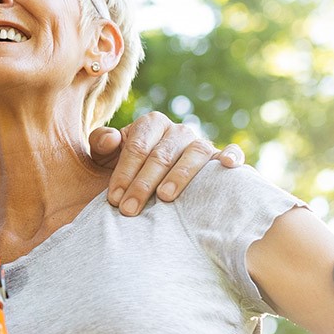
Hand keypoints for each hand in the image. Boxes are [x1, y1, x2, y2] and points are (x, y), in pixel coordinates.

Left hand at [90, 111, 244, 215]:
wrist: (150, 179)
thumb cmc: (127, 169)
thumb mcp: (106, 158)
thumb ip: (101, 144)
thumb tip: (112, 139)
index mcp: (151, 124)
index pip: (137, 147)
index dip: (124, 173)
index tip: (114, 199)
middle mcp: (178, 131)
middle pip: (162, 155)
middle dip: (143, 184)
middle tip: (129, 210)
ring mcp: (200, 143)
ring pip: (194, 154)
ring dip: (180, 175)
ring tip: (165, 197)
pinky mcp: (218, 158)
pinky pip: (231, 152)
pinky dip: (232, 156)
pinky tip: (227, 166)